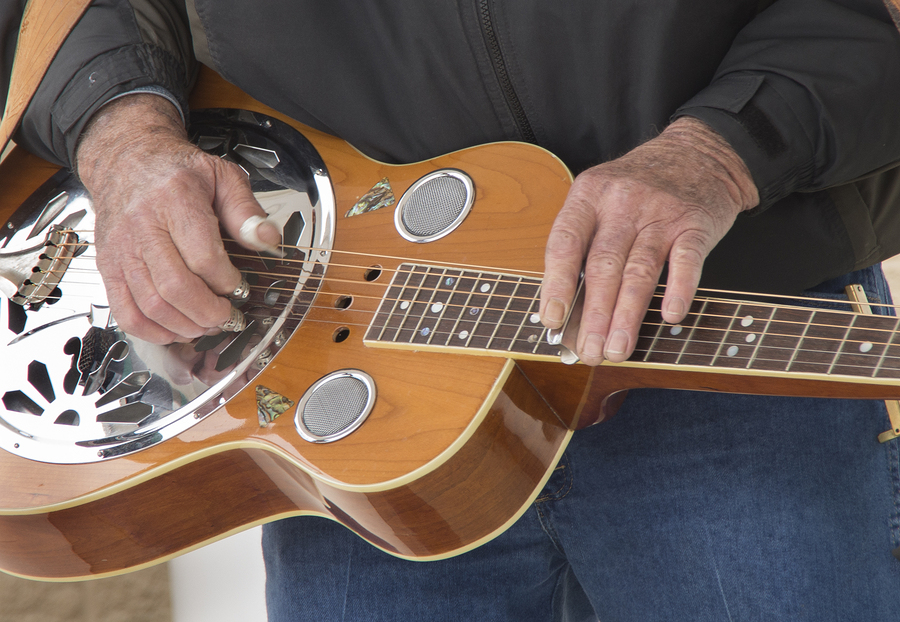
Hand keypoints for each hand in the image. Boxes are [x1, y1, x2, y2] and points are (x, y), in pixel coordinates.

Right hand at [76, 94, 280, 343]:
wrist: (126, 162)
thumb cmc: (178, 172)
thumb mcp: (222, 176)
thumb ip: (246, 210)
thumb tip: (268, 240)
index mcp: (175, 199)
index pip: (202, 255)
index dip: (226, 281)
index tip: (241, 287)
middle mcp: (142, 226)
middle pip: (175, 287)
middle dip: (209, 312)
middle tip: (229, 316)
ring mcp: (121, 251)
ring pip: (151, 306)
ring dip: (186, 326)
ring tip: (209, 324)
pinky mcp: (107, 268)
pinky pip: (126, 313)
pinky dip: (154, 332)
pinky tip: (178, 330)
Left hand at [539, 117, 758, 364]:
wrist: (699, 153)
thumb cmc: (638, 189)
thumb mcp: (599, 200)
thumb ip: (582, 247)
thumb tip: (565, 313)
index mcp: (588, 196)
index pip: (564, 244)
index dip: (555, 285)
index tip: (552, 322)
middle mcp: (621, 202)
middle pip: (602, 266)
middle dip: (593, 315)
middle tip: (589, 352)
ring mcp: (660, 212)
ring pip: (639, 270)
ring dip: (627, 315)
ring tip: (618, 349)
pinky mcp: (696, 223)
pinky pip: (686, 260)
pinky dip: (678, 289)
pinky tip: (669, 316)